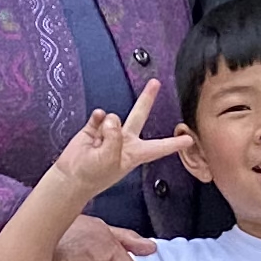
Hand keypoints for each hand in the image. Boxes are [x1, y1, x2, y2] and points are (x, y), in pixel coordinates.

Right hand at [53, 82, 192, 204]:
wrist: (70, 177)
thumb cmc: (93, 175)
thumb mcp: (109, 159)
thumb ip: (113, 136)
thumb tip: (109, 118)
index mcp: (134, 154)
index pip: (159, 147)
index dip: (174, 143)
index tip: (189, 139)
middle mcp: (125, 141)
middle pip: (139, 115)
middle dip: (147, 98)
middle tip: (155, 83)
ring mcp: (109, 134)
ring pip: (114, 117)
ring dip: (107, 125)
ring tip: (97, 143)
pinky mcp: (94, 128)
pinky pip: (99, 116)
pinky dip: (96, 120)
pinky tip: (93, 130)